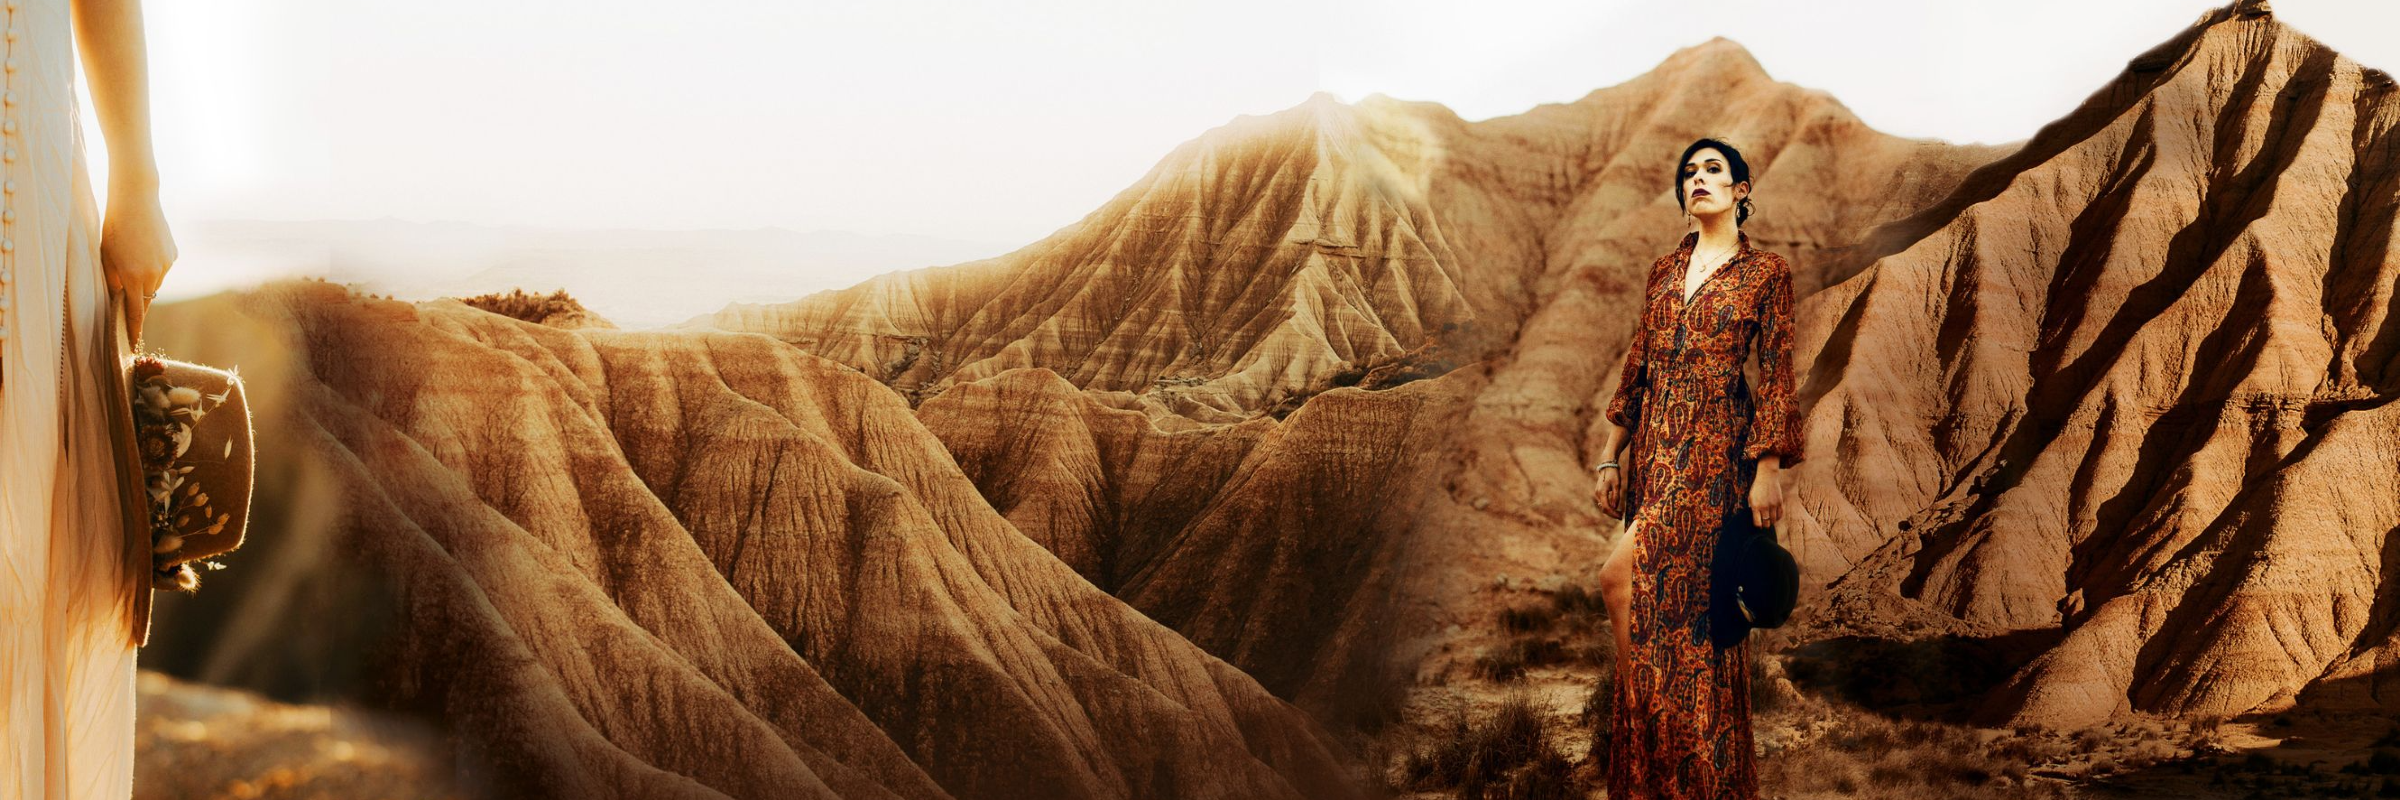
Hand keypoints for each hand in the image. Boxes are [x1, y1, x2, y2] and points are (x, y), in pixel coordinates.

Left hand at [100, 185, 176, 345]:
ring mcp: (166, 264)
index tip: (134, 342)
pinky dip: (154, 266)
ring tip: (133, 261)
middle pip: (147, 298)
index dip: (134, 328)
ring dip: (145, 281)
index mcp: (133, 277)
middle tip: (128, 301)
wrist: (136, 200)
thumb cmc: (114, 228)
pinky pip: (163, 268)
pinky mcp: (173, 254)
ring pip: (156, 283)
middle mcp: (154, 274)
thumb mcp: (106, 257)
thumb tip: (119, 298)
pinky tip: (145, 249)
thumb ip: (113, 281)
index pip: (135, 312)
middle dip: (138, 302)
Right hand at [1592, 463, 1627, 518]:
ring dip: (1610, 510)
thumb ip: (1616, 497)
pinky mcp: (1599, 492)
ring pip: (1603, 506)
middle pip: (1604, 508)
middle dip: (1612, 513)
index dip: (1613, 514)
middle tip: (1621, 516)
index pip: (1607, 507)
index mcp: (1602, 493)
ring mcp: (1597, 493)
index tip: (1620, 517)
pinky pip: (1603, 502)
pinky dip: (1608, 506)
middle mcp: (1598, 494)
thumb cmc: (1613, 475)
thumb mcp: (1617, 485)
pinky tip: (1614, 508)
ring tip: (1619, 512)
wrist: (1607, 466)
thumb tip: (1614, 507)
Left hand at [1749, 460, 1783, 527]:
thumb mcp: (1751, 497)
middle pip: (1766, 523)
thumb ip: (1752, 508)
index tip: (1758, 526)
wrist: (1767, 477)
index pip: (1757, 523)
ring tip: (1770, 521)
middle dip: (1765, 525)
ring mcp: (1773, 505)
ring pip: (1774, 520)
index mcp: (1755, 506)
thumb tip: (1755, 518)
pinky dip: (1778, 518)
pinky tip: (1775, 517)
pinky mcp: (1780, 502)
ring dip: (1771, 522)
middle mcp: (1764, 507)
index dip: (1758, 526)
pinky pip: (1780, 514)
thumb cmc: (1757, 488)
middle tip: (1764, 525)